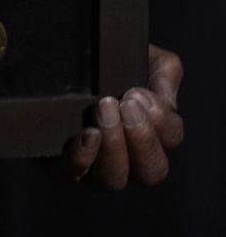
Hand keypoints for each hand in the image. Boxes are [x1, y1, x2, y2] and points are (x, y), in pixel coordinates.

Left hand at [61, 43, 182, 187]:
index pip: (171, 138)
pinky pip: (75, 174)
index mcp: (154, 131)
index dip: (161, 120)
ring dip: (114, 146)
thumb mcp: (143, 58)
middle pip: (152, 171)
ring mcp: (99, 166)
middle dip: (142, 139)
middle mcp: (131, 157)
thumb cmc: (110, 63)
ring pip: (116, 178)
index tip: (139, 93)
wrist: (65, 57)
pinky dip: (84, 157)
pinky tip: (86, 134)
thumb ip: (164, 73)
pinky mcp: (67, 165)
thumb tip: (165, 97)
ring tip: (104, 110)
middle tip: (125, 105)